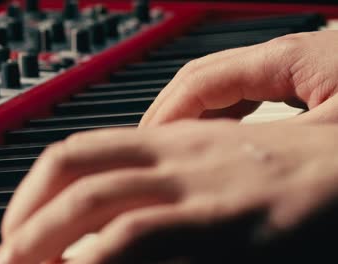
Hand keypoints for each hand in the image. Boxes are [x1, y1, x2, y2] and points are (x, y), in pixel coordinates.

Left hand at [0, 120, 337, 263]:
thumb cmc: (283, 174)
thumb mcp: (208, 170)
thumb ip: (158, 187)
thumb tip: (109, 224)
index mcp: (167, 143)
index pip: (77, 154)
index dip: (33, 191)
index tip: (15, 228)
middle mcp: (176, 160)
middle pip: (73, 177)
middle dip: (24, 221)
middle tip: (0, 258)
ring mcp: (199, 191)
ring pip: (98, 206)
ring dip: (45, 240)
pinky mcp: (228, 228)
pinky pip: (142, 240)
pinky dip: (100, 258)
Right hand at [140, 31, 337, 126]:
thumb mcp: (335, 127)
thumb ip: (280, 143)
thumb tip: (231, 161)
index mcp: (282, 60)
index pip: (201, 82)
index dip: (168, 114)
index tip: (151, 144)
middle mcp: (274, 58)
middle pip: (198, 76)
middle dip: (167, 110)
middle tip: (148, 144)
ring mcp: (280, 66)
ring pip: (214, 84)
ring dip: (187, 113)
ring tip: (171, 145)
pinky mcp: (291, 78)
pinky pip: (237, 94)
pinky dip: (213, 115)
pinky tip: (210, 136)